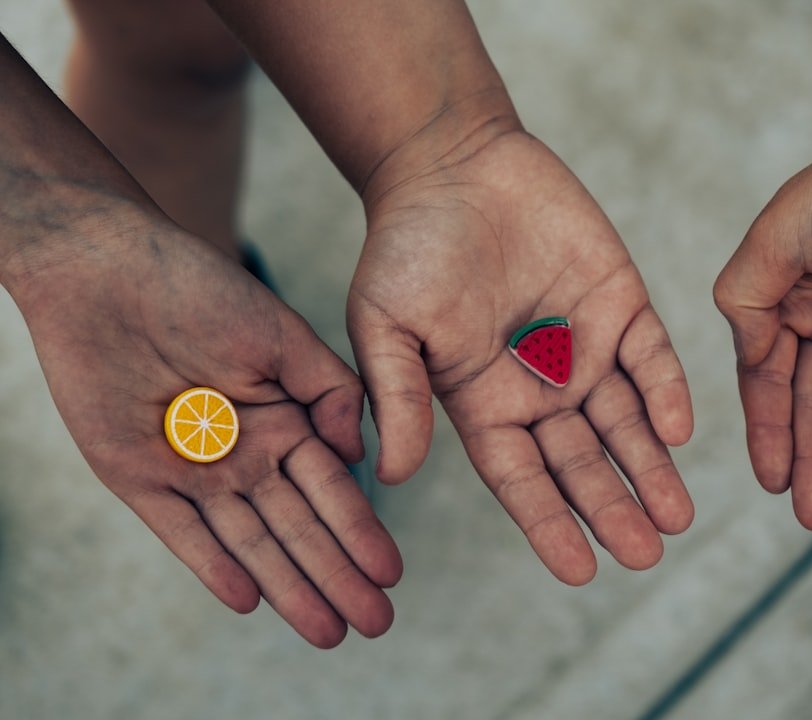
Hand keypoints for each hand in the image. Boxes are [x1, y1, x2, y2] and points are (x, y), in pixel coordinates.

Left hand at [12, 208, 401, 647]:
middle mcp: (245, 452)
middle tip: (374, 622)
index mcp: (284, 420)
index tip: (390, 572)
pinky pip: (180, 531)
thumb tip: (358, 455)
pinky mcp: (137, 476)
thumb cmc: (199, 290)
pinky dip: (211, 565)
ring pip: (248, 539)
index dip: (360, 531)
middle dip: (336, 576)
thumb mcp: (282, 334)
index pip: (330, 488)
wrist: (107, 272)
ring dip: (288, 585)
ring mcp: (193, 468)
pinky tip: (249, 600)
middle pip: (297, 527)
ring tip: (328, 630)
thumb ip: (331, 391)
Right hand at [349, 129, 693, 584]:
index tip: (582, 570)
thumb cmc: (406, 245)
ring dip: (651, 466)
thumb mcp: (387, 325)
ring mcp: (583, 345)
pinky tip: (677, 430)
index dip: (550, 524)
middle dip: (612, 507)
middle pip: (582, 461)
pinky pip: (651, 356)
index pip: (522, 478)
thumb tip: (390, 477)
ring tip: (677, 517)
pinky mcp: (620, 301)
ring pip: (626, 420)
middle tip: (646, 553)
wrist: (452, 163)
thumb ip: (397, 397)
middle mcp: (539, 384)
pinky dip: (665, 391)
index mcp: (484, 401)